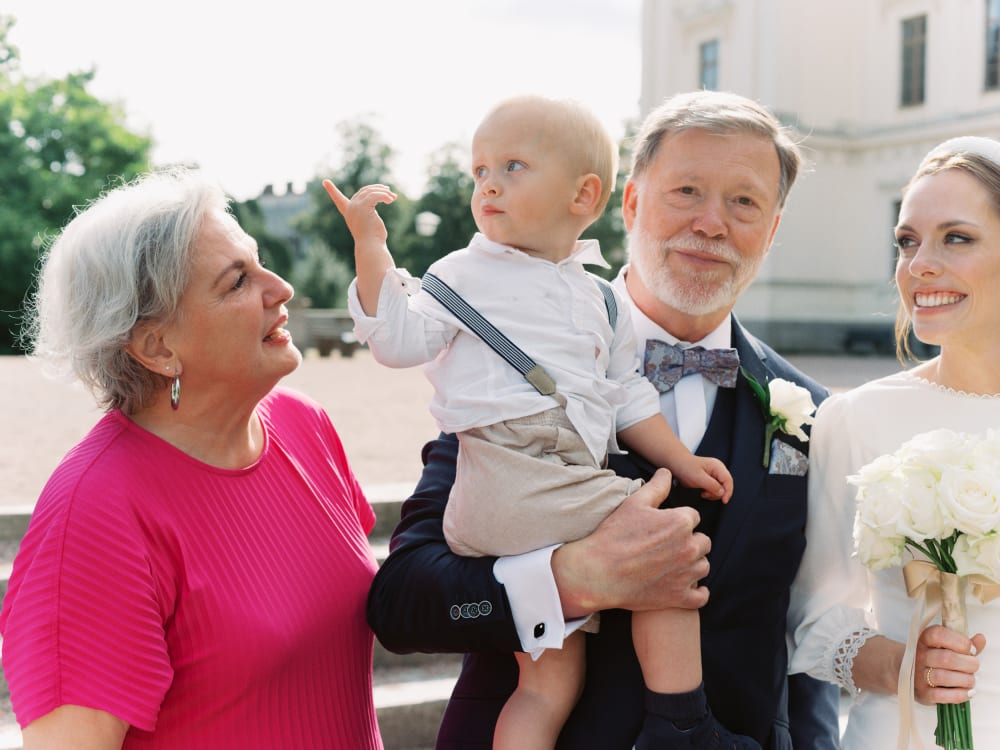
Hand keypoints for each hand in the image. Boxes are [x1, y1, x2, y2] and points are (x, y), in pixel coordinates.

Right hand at [321, 179, 397, 315]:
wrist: (371, 248)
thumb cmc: (373, 241)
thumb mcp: (371, 226)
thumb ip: (371, 216)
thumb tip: (381, 215)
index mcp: (348, 213)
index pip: (338, 200)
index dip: (332, 191)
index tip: (325, 181)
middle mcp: (350, 209)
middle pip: (363, 191)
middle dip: (377, 189)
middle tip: (389, 193)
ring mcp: (356, 207)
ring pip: (371, 192)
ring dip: (384, 193)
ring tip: (393, 198)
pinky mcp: (364, 207)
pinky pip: (375, 195)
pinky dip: (384, 195)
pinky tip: (391, 200)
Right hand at [551, 469, 710, 617]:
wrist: (598, 572)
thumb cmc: (614, 536)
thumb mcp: (634, 504)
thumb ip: (656, 487)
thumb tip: (668, 473)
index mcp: (681, 522)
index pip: (693, 517)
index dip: (679, 520)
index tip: (664, 527)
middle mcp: (689, 548)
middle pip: (703, 542)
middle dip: (689, 542)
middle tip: (667, 547)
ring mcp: (686, 575)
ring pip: (703, 566)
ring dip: (692, 565)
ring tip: (672, 565)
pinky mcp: (680, 597)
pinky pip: (702, 596)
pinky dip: (696, 592)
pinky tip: (685, 586)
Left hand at [676, 456, 732, 502]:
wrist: (677, 464)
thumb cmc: (686, 468)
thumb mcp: (698, 478)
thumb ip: (712, 485)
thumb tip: (722, 493)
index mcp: (718, 466)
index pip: (728, 481)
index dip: (728, 492)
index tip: (724, 501)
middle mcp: (718, 470)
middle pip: (725, 486)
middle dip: (717, 493)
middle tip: (705, 494)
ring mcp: (715, 475)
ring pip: (721, 489)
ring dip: (712, 494)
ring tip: (702, 492)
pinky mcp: (711, 480)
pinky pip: (715, 489)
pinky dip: (710, 493)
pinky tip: (702, 492)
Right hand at [915, 625, 985, 704]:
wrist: (904, 671)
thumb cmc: (932, 657)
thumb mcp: (944, 645)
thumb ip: (963, 643)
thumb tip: (980, 639)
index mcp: (923, 639)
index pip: (939, 634)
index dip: (959, 641)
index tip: (971, 649)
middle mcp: (918, 655)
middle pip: (946, 658)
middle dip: (968, 663)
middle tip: (974, 666)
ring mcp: (918, 675)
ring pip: (944, 677)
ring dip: (965, 679)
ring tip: (971, 679)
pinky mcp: (922, 693)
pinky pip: (943, 695)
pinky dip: (960, 694)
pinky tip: (968, 692)